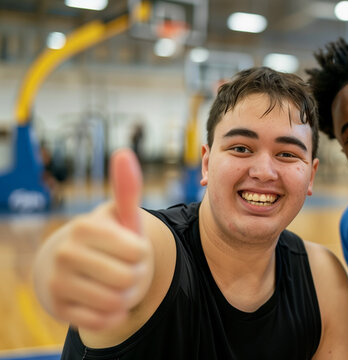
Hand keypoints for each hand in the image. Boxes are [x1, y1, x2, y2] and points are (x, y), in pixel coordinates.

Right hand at [41, 149, 153, 330]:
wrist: (68, 268)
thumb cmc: (106, 240)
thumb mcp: (119, 217)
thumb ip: (127, 189)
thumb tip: (124, 152)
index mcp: (86, 227)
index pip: (140, 252)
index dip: (142, 254)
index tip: (128, 248)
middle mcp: (66, 253)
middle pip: (130, 279)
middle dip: (134, 278)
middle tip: (122, 269)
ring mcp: (58, 283)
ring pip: (117, 303)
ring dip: (124, 297)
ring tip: (112, 284)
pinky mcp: (58, 310)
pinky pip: (104, 321)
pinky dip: (112, 315)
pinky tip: (103, 301)